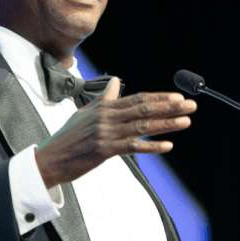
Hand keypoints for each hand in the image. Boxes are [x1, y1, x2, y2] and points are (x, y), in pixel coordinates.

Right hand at [35, 77, 196, 188]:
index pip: (137, 99)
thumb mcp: (84, 113)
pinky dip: (151, 146)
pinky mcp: (104, 150)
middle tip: (190, 106)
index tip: (177, 97)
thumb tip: (116, 81)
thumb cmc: (67, 138)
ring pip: (142, 127)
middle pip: (144, 109)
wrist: (49, 159)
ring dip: (166, 125)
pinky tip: (167, 146)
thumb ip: (104, 99)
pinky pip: (132, 147)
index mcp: (104, 108)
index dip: (159, 98)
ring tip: (185, 122)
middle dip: (170, 108)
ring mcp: (105, 134)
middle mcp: (106, 118)